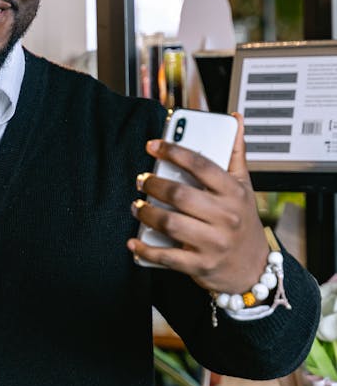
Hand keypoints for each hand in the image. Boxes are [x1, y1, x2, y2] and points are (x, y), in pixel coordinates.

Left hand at [127, 113, 268, 293]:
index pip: (202, 166)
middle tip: (141, 180)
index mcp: (234, 193)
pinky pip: (167, 256)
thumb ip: (235, 153)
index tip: (153, 145)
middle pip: (181, 195)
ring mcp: (213, 243)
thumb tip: (235, 118)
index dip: (174, 152)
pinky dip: (146, 249)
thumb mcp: (244, 187)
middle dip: (154, 185)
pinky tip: (133, 241)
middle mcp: (226, 217)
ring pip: (170, 223)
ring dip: (146, 213)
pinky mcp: (200, 265)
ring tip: (137, 206)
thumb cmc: (242, 222)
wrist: (253, 268)